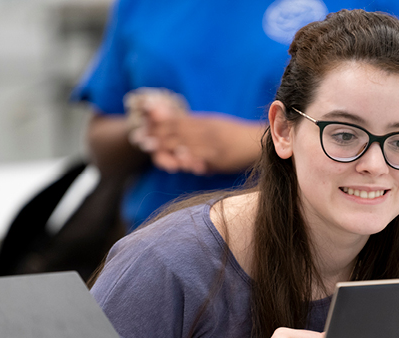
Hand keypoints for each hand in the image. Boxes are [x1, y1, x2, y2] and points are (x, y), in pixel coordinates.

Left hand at [147, 112, 263, 174]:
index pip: (177, 120)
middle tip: (137, 137)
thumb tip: (181, 139)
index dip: (157, 122)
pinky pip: (203, 155)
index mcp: (204, 122)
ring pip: (185, 141)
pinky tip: (178, 155)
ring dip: (165, 143)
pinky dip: (190, 155)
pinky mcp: (221, 156)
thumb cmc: (237, 139)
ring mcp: (213, 142)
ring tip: (147, 145)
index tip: (140, 123)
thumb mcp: (216, 128)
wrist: (261, 141)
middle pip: (176, 130)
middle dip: (155, 133)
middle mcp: (206, 130)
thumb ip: (197, 131)